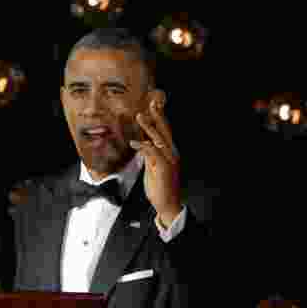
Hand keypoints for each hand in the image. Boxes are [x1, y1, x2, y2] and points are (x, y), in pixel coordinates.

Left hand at [130, 93, 181, 225]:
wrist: (167, 204)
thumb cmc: (159, 187)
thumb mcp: (153, 168)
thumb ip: (150, 156)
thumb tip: (144, 145)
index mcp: (170, 153)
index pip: (165, 132)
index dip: (160, 119)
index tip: (154, 106)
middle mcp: (172, 154)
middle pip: (165, 131)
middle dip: (158, 116)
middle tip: (151, 103)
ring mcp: (169, 160)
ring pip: (159, 139)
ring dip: (149, 127)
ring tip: (139, 116)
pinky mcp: (164, 168)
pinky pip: (153, 153)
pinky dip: (143, 146)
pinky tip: (134, 141)